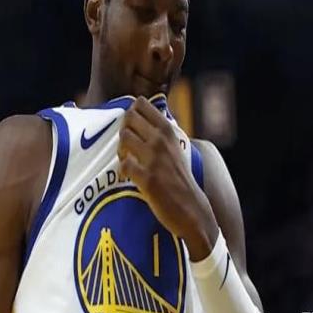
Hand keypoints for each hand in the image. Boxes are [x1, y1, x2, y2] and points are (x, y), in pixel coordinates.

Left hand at [117, 97, 217, 259]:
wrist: (192, 208)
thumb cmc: (180, 178)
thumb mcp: (176, 148)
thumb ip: (161, 133)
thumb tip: (141, 116)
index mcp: (168, 131)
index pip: (142, 104)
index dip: (131, 112)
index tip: (131, 126)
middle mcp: (161, 141)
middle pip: (129, 117)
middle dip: (123, 129)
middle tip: (127, 144)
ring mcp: (154, 159)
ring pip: (124, 137)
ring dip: (120, 148)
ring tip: (126, 159)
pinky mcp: (148, 179)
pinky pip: (124, 164)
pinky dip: (122, 169)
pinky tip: (127, 176)